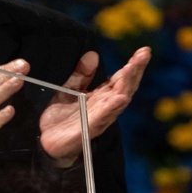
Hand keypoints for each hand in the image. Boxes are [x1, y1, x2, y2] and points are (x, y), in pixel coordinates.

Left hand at [39, 47, 150, 167]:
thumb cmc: (61, 118)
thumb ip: (80, 74)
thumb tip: (92, 55)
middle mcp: (104, 107)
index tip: (143, 50)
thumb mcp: (69, 90)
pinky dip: (111, 108)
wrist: (46, 142)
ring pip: (117, 101)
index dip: (133, 65)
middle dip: (135, 70)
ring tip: (134, 69)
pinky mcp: (87, 130)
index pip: (120, 78)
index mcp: (101, 96)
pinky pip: (101, 118)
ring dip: (127, 85)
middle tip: (144, 54)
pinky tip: (120, 98)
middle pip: (124, 87)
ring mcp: (98, 119)